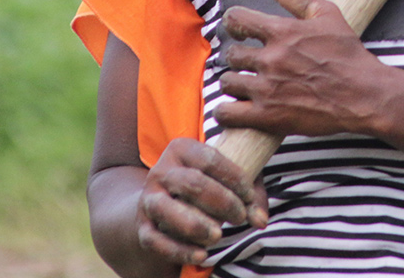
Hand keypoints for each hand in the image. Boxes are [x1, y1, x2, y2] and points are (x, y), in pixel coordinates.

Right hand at [137, 138, 267, 266]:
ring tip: (218, 235)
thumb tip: (261, 220)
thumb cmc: (207, 184)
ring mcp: (148, 199)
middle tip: (239, 217)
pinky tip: (201, 254)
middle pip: (192, 183)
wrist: (162, 201)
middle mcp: (160, 171)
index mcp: (181, 149)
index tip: (249, 195)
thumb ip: (250, 195)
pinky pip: (155, 240)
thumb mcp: (228, 179)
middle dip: (221, 202)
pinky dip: (179, 250)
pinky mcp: (142, 227)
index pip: (210, 159)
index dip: (234, 178)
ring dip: (195, 224)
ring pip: (166, 209)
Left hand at [217, 0, 400, 137]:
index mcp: (282, 31)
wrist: (365, 95)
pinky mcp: (267, 116)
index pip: (235, 19)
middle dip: (241, 58)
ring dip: (236, 84)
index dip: (236, 25)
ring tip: (251, 86)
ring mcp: (268, 89)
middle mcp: (271, 58)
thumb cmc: (347, 53)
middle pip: (231, 54)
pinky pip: (227, 113)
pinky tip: (240, 108)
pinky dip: (228, 111)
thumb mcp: (325, 13)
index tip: (243, 33)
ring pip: (227, 82)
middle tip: (254, 64)